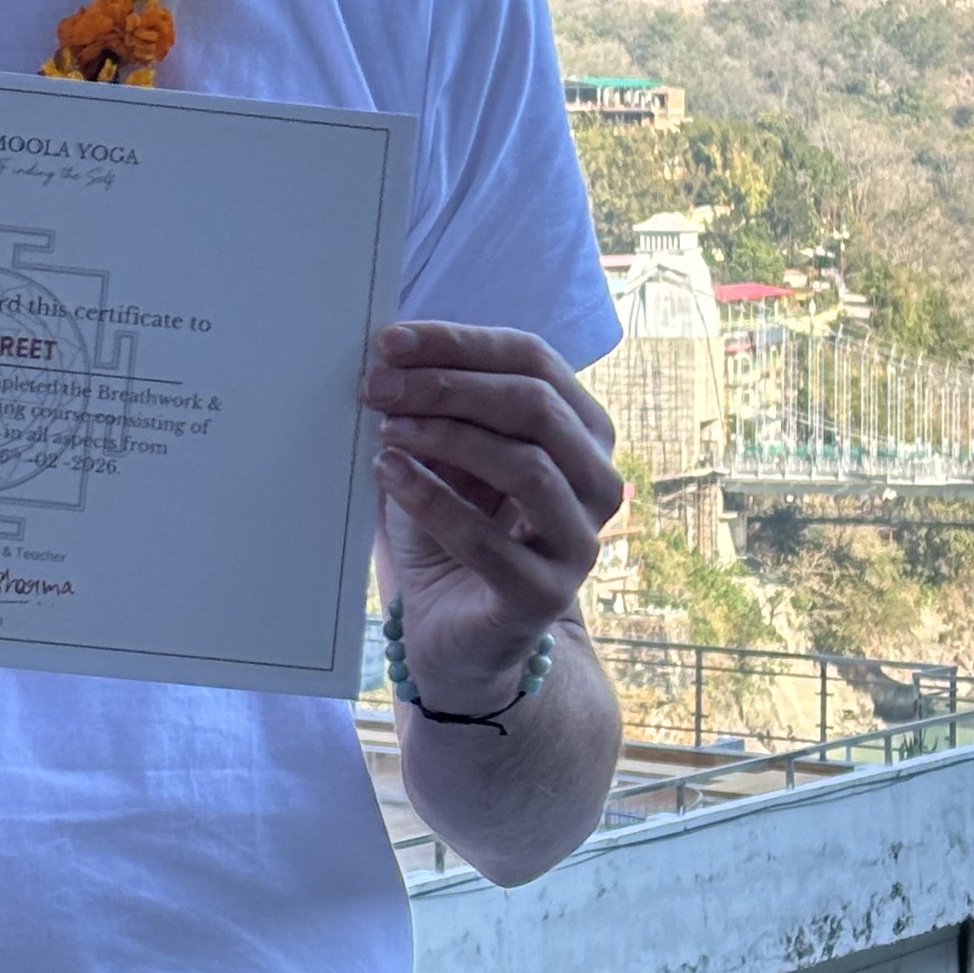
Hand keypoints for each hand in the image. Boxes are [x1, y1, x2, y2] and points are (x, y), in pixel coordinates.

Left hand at [362, 325, 621, 716]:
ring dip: (445, 437)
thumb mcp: (447, 455)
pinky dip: (433, 501)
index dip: (460, 343)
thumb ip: (439, 404)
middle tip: (376, 385)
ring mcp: (580, 543)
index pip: (533, 361)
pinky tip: (389, 474)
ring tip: (384, 430)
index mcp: (583, 431)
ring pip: (525, 465)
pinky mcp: (545, 596)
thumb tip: (391, 350)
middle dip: (447, 386)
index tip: (389, 341)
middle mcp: (597, 482)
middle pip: (534, 406)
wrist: (455, 631)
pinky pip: (490, 542)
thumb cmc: (453, 527)